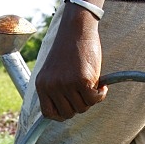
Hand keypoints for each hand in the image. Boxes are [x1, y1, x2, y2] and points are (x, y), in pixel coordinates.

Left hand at [34, 6, 107, 120]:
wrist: (77, 29)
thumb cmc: (69, 49)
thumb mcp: (54, 72)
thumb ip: (55, 90)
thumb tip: (67, 112)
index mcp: (42, 85)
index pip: (48, 113)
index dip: (61, 115)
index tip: (71, 108)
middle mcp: (52, 86)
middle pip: (68, 113)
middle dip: (79, 106)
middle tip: (85, 94)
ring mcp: (66, 84)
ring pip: (82, 107)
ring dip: (91, 99)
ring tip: (93, 85)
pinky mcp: (81, 80)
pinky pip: (94, 99)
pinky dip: (101, 95)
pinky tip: (102, 85)